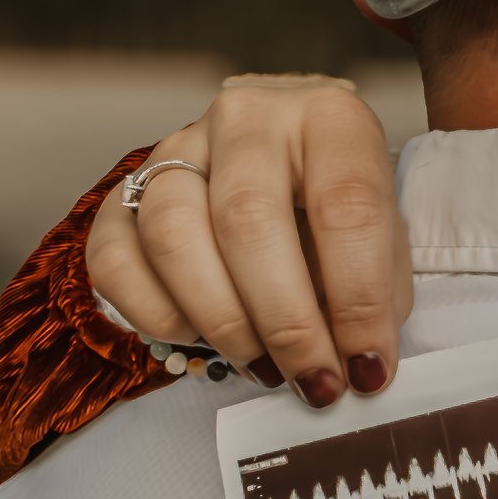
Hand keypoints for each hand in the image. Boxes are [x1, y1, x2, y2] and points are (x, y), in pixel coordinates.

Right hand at [84, 74, 412, 404]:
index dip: (359, 300)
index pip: (346, 206)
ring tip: (262, 365)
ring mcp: (175, 148)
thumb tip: (353, 363)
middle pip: (247, 220)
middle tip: (312, 380)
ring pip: (173, 235)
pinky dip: (158, 316)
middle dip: (285, 322)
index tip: (367, 368)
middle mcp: (246, 119)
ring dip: (222, 321)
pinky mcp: (124, 191)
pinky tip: (200, 335)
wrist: (285, 163)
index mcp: (328, 118)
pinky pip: (115, 259)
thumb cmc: (336, 207)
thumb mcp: (383, 238)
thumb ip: (375, 293)